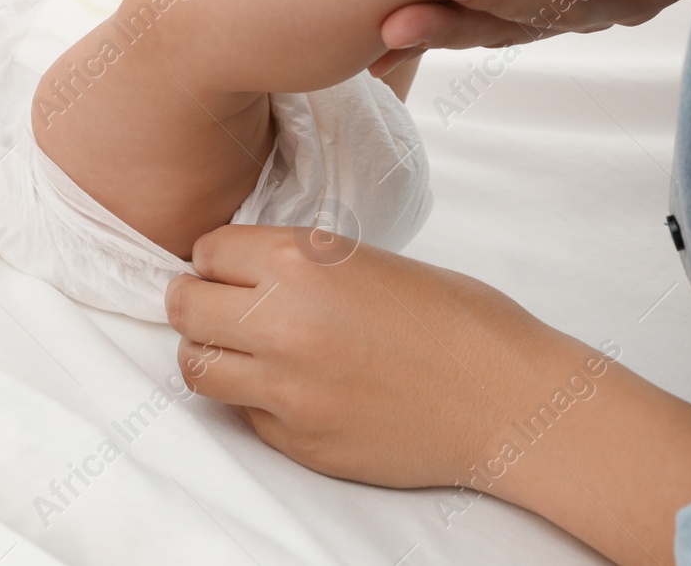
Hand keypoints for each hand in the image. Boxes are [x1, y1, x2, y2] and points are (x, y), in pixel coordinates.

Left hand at [166, 226, 690, 565]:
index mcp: (299, 261)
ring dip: (209, 353)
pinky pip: (243, 416)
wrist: (507, 396)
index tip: (228, 267)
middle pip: (183, 307)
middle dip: (195, 302)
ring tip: (239, 351)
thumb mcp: (366, 260)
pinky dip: (255, 401)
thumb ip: (299, 265)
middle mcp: (279, 322)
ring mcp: (284, 388)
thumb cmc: (456, 318)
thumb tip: (246, 274)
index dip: (216, 258)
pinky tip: (293, 389)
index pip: (206, 250)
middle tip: (217, 306)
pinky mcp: (297, 440)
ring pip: (195, 367)